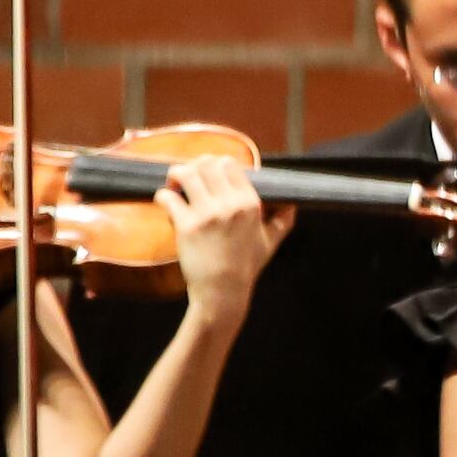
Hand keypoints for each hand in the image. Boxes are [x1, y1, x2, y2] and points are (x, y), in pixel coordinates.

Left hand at [162, 152, 281, 310]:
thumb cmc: (246, 268)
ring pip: (186, 174)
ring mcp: (207, 214)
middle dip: (194, 166)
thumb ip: (283, 220)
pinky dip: (163, 196)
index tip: (209, 174)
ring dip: (177, 175)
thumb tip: (293, 205)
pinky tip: (164, 202)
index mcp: (250, 204)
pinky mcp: (187, 226)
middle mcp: (230, 205)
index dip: (216, 164)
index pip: (230, 164)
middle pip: (206, 163)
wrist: (223, 292)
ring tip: (175, 185)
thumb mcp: (271, 242)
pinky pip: (168, 198)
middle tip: (189, 177)